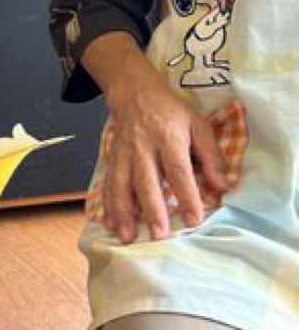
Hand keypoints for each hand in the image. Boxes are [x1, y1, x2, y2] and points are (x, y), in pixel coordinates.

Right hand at [84, 35, 228, 243]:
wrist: (135, 93)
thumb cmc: (171, 112)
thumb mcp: (198, 125)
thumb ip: (210, 156)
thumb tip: (222, 185)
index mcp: (168, 137)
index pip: (179, 171)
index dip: (187, 196)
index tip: (193, 219)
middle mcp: (143, 147)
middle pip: (147, 182)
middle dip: (152, 210)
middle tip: (159, 235)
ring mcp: (124, 154)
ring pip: (121, 185)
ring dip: (124, 213)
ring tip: (128, 236)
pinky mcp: (112, 158)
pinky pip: (108, 183)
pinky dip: (107, 204)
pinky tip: (109, 222)